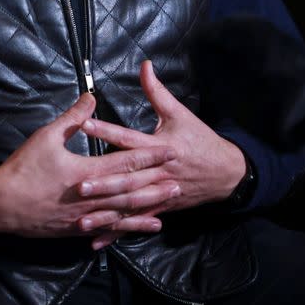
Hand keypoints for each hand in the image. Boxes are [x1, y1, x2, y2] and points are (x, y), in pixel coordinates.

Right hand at [0, 91, 175, 239]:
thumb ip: (71, 117)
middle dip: (157, 181)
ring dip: (151, 204)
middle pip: (132, 189)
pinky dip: (132, 226)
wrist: (2, 206)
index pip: (125, 163)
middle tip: (180, 176)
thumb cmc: (23, 168)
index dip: (149, 156)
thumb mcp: (46, 137)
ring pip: (126, 211)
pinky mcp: (80, 229)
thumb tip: (91, 98)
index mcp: (85, 172)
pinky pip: (112, 228)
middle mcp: (91, 197)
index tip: (169, 150)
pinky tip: (149, 225)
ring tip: (171, 198)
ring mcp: (87, 216)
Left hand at [78, 60, 246, 248]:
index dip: (107, 130)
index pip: (129, 138)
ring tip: (81, 217)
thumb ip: (157, 91)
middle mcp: (158, 173)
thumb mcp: (179, 113)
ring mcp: (159, 195)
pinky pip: (134, 223)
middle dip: (104, 182)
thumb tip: (144, 65)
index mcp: (160, 147)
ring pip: (129, 206)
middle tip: (78, 184)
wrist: (226, 173)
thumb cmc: (199, 139)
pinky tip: (95, 240)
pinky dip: (116, 232)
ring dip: (106, 213)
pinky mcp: (159, 210)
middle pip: (128, 178)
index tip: (84, 124)